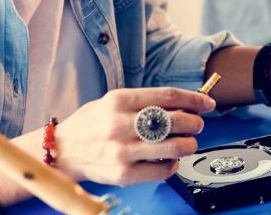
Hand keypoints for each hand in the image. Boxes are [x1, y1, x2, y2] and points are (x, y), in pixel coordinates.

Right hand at [52, 87, 214, 185]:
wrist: (62, 151)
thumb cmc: (91, 124)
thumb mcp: (112, 101)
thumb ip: (144, 102)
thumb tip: (182, 104)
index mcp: (120, 101)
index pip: (168, 96)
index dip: (194, 99)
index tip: (207, 103)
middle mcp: (121, 124)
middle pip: (177, 121)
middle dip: (195, 123)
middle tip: (197, 124)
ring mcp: (123, 151)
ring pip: (175, 147)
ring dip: (189, 145)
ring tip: (186, 143)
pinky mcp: (124, 174)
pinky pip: (163, 170)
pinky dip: (173, 165)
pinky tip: (169, 160)